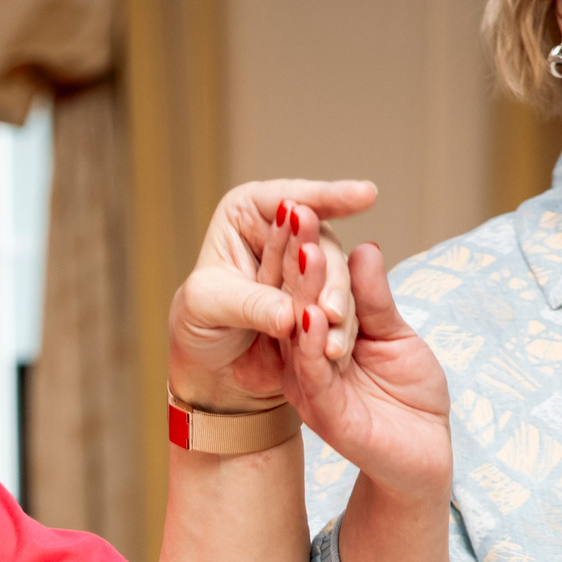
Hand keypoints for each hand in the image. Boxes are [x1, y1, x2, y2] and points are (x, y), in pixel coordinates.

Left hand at [167, 179, 375, 412]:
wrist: (209, 366)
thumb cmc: (196, 324)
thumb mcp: (208, 306)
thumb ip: (249, 303)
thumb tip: (288, 315)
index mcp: (247, 213)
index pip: (288, 197)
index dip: (328, 197)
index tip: (365, 195)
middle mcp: (283, 233)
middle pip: (319, 242)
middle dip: (330, 270)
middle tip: (330, 300)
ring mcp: (306, 268)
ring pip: (333, 276)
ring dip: (336, 300)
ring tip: (331, 321)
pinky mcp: (320, 300)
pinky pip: (337, 308)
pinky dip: (338, 326)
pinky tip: (337, 345)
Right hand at [276, 237, 456, 561]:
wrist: (426, 456)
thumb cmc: (410, 395)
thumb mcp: (396, 335)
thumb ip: (376, 299)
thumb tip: (363, 247)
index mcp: (317, 338)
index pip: (305, 286)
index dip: (304, 247)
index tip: (300, 204)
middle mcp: (304, 361)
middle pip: (293, 302)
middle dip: (295, 258)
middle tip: (292, 212)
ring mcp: (311, 387)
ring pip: (298, 336)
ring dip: (300, 293)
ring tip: (304, 253)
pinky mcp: (326, 415)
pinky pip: (313, 376)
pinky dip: (311, 345)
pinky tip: (310, 314)